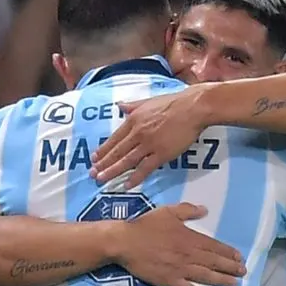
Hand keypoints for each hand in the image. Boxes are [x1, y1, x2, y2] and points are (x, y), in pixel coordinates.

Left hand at [90, 88, 210, 186]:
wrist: (193, 107)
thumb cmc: (174, 102)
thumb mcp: (148, 101)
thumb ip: (133, 105)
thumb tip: (120, 105)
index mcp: (133, 119)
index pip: (114, 138)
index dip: (104, 150)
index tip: (94, 158)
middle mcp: (138, 132)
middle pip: (117, 151)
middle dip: (103, 164)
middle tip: (92, 174)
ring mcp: (149, 144)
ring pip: (127, 161)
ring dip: (113, 171)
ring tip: (102, 180)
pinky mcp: (162, 153)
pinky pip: (145, 168)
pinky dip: (135, 177)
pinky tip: (127, 184)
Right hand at [113, 202, 245, 285]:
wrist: (126, 242)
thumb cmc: (146, 225)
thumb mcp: (168, 211)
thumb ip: (188, 210)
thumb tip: (205, 210)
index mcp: (190, 238)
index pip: (214, 246)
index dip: (228, 252)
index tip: (240, 257)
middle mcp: (190, 255)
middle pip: (215, 262)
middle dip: (231, 267)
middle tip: (244, 272)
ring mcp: (181, 269)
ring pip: (206, 276)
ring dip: (222, 280)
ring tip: (235, 284)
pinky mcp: (170, 280)